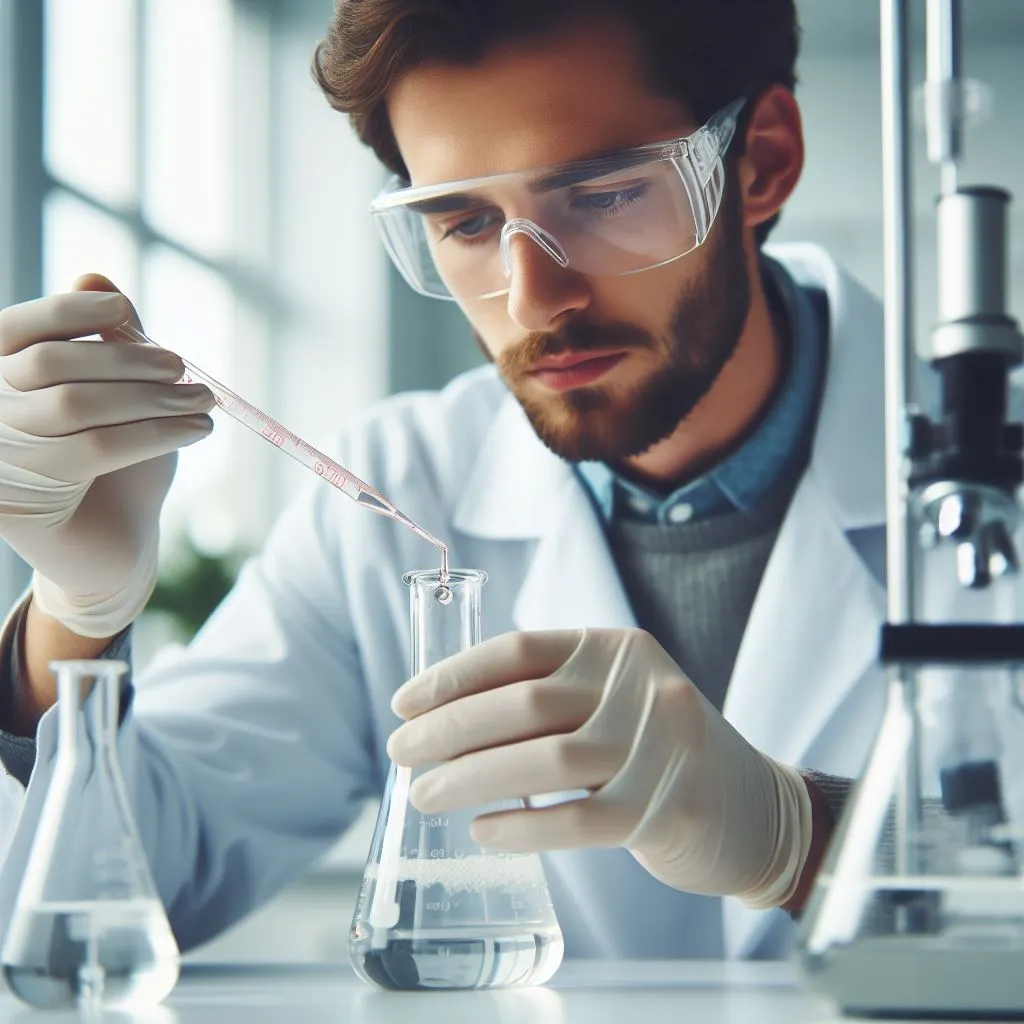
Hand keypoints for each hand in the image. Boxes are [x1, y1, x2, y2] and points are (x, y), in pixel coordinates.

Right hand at [0, 275, 214, 637]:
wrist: (115, 544)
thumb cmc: (118, 463)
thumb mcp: (118, 395)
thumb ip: (108, 341)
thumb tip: (96, 278)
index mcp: (0, 378)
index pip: (16, 329)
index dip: (67, 310)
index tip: (124, 309)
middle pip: (53, 363)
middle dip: (128, 360)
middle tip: (185, 370)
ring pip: (78, 406)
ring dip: (152, 398)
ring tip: (204, 402)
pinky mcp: (17, 502)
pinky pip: (94, 451)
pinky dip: (156, 434)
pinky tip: (198, 430)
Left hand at [388, 628, 812, 908]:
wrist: (754, 806)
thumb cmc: (656, 750)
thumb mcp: (613, 698)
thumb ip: (549, 697)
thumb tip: (444, 717)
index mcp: (616, 648)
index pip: (519, 650)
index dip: (453, 676)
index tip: (404, 704)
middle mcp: (642, 685)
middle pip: (526, 702)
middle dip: (450, 729)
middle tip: (400, 753)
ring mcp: (662, 746)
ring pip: (547, 760)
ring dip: (472, 778)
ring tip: (424, 795)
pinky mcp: (671, 808)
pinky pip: (580, 821)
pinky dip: (523, 827)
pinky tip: (483, 831)